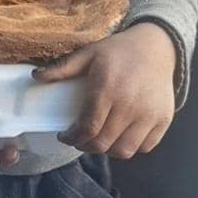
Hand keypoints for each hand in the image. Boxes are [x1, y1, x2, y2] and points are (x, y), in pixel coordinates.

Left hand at [33, 22, 175, 158]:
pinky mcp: (163, 120)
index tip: (64, 136)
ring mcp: (149, 114)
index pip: (87, 128)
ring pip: (123, 150)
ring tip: (100, 139)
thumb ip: (62, 68)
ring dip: (107, 149)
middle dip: (86, 145)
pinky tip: (121, 136)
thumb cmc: (119, 51)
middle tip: (80, 138)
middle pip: (103, 143)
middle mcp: (130, 104)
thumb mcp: (89, 54)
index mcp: (107, 88)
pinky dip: (130, 147)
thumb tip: (35, 77)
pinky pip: (144, 147)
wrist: (157, 46)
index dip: (72, 138)